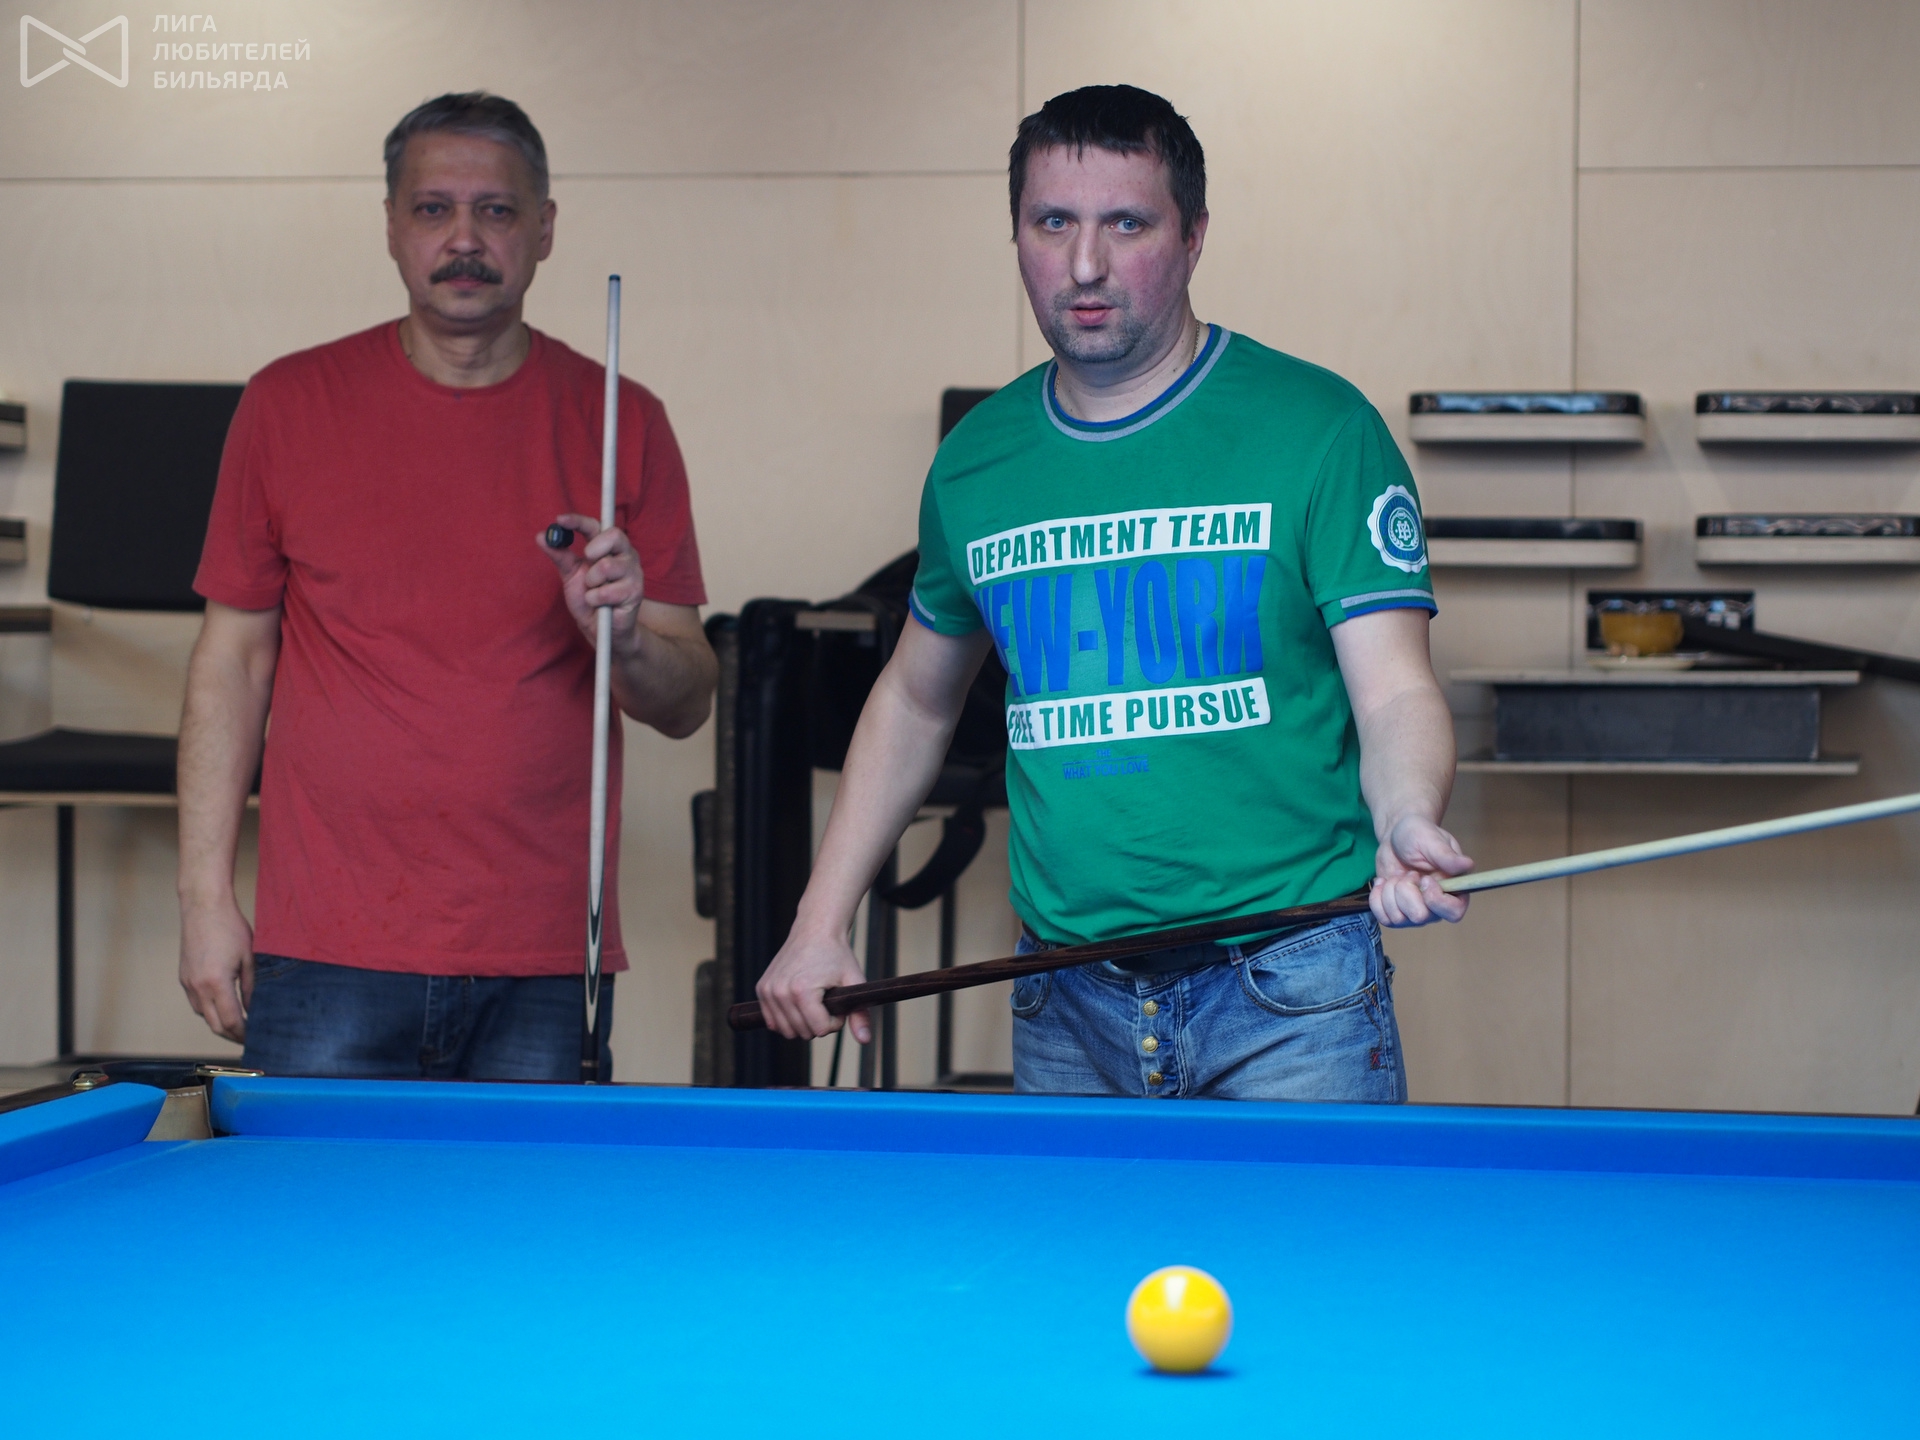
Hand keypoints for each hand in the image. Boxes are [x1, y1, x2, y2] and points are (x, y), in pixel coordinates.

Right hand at [179, 897, 254, 1041]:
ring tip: (238, 1022)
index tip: (255, 1038)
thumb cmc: (230, 928)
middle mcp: (198, 987)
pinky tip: (223, 1004)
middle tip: (248, 1037)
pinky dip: (209, 1009)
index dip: (243, 1034)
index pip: (230, 1021)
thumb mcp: (249, 959)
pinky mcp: (184, 977)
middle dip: (232, 1034)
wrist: (203, 907)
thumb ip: (252, 987)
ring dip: (220, 1022)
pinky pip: (196, 1002)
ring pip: (203, 1015)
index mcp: (216, 983)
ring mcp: (188, 983)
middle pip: (214, 1024)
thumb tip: (254, 1010)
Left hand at [541, 514, 643, 652]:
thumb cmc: (590, 598)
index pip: (596, 526)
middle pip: (613, 535)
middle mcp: (626, 555)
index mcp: (610, 547)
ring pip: (606, 566)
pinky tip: (600, 605)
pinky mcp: (635, 592)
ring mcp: (634, 573)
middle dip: (594, 549)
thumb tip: (541, 536)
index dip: (578, 521)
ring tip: (594, 592)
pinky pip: (606, 591)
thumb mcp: (571, 574)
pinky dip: (595, 600)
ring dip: (591, 584)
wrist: (601, 629)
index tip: (559, 520)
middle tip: (587, 561)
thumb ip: (560, 555)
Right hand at [756, 925, 871, 1043]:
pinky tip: (799, 1003)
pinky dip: (787, 1019)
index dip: (835, 1021)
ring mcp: (768, 991)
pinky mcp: (762, 989)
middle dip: (819, 1022)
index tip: (838, 1002)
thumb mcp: (854, 981)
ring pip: (786, 1031)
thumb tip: (865, 1041)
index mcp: (802, 991)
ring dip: (803, 1023)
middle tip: (827, 1000)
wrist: (815, 930)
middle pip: (803, 1033)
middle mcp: (780, 992)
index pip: (820, 1030)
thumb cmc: (836, 954)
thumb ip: (861, 1014)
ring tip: (814, 1002)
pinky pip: (773, 1021)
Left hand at [1369, 815, 1472, 927]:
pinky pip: (1383, 918)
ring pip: (1398, 919)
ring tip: (1397, 875)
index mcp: (1454, 889)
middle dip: (1405, 890)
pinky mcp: (1396, 911)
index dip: (1435, 899)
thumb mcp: (1433, 840)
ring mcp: (1415, 912)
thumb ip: (1447, 856)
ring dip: (1391, 891)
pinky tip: (1383, 882)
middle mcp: (1436, 906)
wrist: (1396, 836)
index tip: (1425, 879)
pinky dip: (1377, 898)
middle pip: (1419, 917)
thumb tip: (1468, 865)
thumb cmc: (1419, 835)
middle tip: (1409, 872)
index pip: (1453, 913)